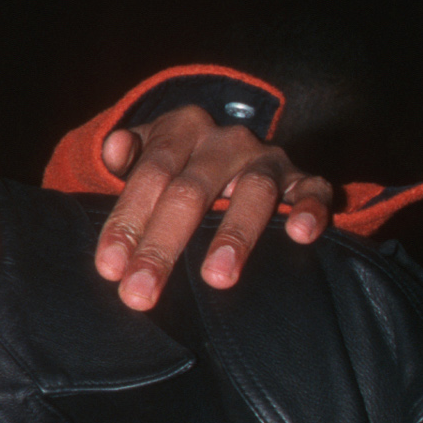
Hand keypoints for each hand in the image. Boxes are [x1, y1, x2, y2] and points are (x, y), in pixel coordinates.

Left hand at [93, 105, 333, 310]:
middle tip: (140, 293)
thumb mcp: (148, 153)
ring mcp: (268, 159)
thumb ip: (128, 156)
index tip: (110, 269)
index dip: (127, 221)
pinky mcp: (304, 180)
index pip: (149, 175)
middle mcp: (226, 140)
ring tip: (216, 278)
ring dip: (234, 236)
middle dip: (163, 245)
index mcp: (181, 129)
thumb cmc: (178, 165)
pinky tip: (300, 235)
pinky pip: (312, 192)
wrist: (233, 151)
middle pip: (190, 191)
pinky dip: (309, 210)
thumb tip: (113, 149)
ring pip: (254, 191)